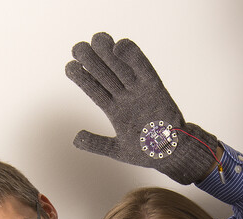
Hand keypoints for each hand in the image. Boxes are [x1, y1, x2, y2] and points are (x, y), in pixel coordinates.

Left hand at [65, 32, 218, 183]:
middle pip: (105, 74)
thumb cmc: (148, 152)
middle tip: (78, 47)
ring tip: (96, 39)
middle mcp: (125, 97)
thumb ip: (97, 143)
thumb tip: (75, 139)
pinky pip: (144, 69)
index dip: (82, 78)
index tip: (69, 66)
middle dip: (91, 60)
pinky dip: (134, 56)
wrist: (173, 154)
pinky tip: (120, 45)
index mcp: (115, 110)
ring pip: (121, 68)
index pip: (94, 90)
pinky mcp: (155, 88)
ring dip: (108, 54)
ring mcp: (139, 91)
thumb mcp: (118, 150)